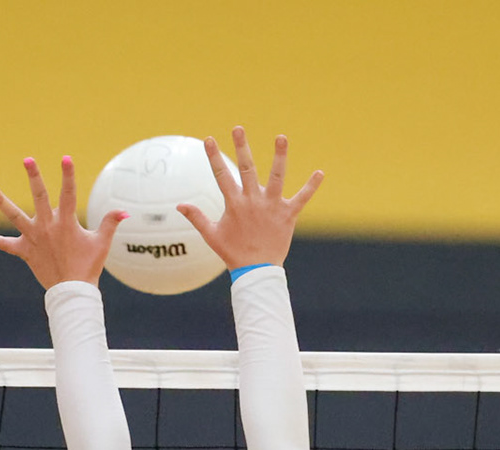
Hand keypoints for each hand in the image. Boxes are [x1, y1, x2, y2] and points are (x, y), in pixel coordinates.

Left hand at [0, 156, 125, 288]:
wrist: (72, 292)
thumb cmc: (88, 267)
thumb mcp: (101, 244)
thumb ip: (110, 224)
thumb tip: (124, 211)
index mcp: (66, 223)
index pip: (69, 194)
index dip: (68, 176)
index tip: (65, 158)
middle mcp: (47, 227)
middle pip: (39, 197)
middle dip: (34, 176)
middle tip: (27, 159)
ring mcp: (33, 238)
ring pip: (15, 217)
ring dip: (1, 202)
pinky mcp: (24, 251)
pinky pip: (5, 245)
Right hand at [177, 127, 322, 270]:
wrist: (256, 271)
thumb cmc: (233, 253)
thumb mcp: (212, 235)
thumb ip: (197, 217)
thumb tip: (179, 205)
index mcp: (234, 204)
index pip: (221, 175)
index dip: (214, 157)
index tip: (209, 139)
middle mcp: (253, 201)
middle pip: (247, 168)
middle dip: (242, 147)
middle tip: (238, 128)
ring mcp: (271, 206)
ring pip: (276, 177)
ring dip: (279, 156)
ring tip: (281, 136)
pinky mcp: (287, 215)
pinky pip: (302, 198)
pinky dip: (311, 186)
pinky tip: (320, 173)